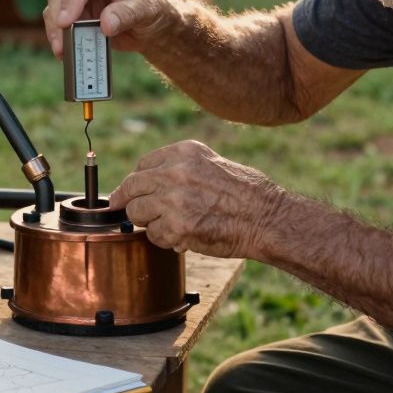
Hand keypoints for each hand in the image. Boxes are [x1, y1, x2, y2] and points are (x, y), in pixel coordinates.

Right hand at [42, 0, 178, 58]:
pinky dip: (61, 38)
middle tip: (60, 42)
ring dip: (56, 31)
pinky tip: (64, 52)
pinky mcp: (77, 15)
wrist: (154, 26)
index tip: (66, 21)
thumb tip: (105, 25)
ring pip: (55, 9)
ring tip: (62, 51)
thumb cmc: (154, 8)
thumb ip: (126, 14)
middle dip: (57, 17)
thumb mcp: (146, 9)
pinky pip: (61, 25)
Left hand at [109, 140, 284, 258]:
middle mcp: (174, 172)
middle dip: (128, 202)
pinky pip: (154, 236)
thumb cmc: (246, 192)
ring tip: (172, 225)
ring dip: (149, 223)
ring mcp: (173, 200)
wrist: (265, 217)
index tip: (129, 193)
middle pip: (131, 188)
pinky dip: (165, 240)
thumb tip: (151, 181)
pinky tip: (183, 237)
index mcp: (184, 152)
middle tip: (126, 212)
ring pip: (137, 214)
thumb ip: (181, 168)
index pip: (142, 166)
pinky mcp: (177, 227)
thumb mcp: (212, 162)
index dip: (135, 182)